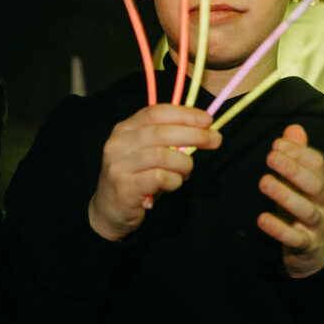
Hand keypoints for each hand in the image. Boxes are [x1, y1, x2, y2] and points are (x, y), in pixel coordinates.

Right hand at [88, 105, 220, 241]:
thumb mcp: (148, 153)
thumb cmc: (136, 179)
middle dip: (194, 134)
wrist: (109, 210)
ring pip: (163, 156)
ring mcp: (119, 165)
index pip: (156, 112)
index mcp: (125, 129)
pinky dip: (174, 181)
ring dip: (184, 164)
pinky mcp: (125, 187)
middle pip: (162, 132)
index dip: (184, 114)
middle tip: (214, 140)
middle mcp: (118, 144)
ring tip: (186, 173)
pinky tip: (173, 184)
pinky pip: (160, 178)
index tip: (207, 120)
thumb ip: (168, 141)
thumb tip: (203, 131)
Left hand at [257, 124, 323, 277]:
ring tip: (264, 182)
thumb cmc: (304, 207)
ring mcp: (319, 225)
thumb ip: (298, 156)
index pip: (318, 164)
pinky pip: (295, 238)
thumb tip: (293, 128)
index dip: (299, 152)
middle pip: (315, 184)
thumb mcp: (301, 182)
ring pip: (306, 210)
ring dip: (285, 195)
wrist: (318, 252)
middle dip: (294, 169)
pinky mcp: (308, 246)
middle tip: (270, 156)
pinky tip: (262, 219)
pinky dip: (279, 229)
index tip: (277, 143)